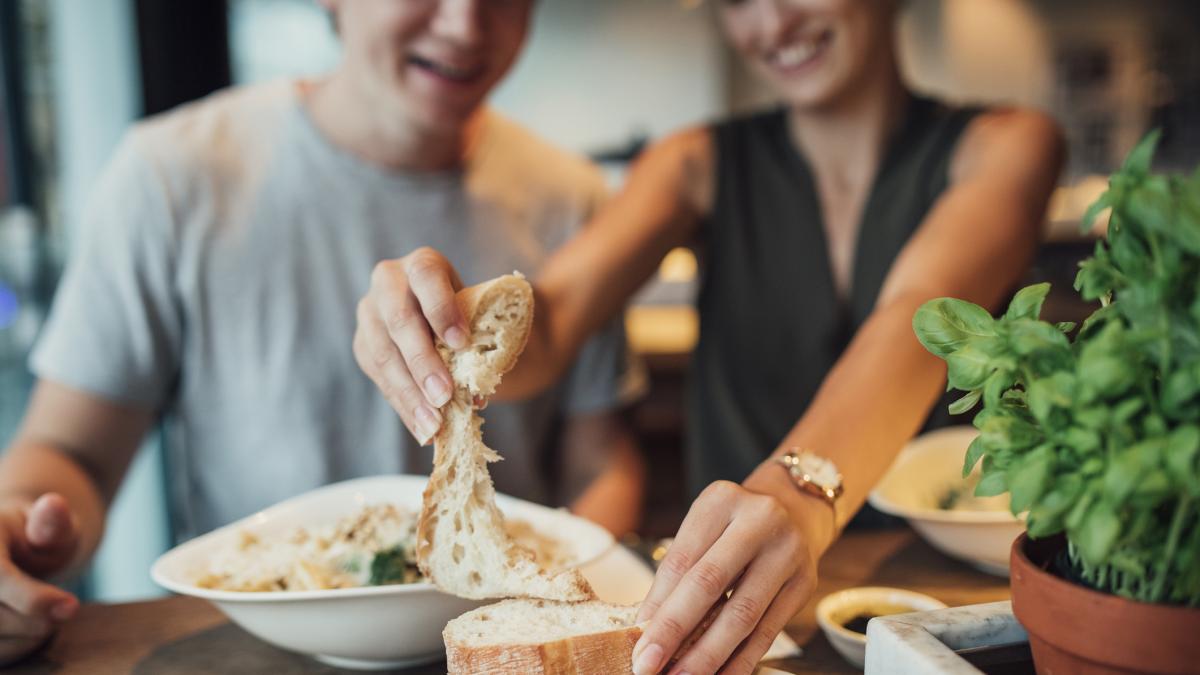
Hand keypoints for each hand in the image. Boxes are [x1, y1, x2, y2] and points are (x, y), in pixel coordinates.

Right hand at [0, 493, 80, 664]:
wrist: (13, 551)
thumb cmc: (35, 537)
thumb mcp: (49, 523)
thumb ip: (51, 522)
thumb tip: (54, 505)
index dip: (33, 599)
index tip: (71, 607)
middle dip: (36, 618)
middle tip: (64, 608)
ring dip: (29, 635)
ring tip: (46, 613)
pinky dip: (19, 647)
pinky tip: (31, 628)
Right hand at [353, 248, 469, 443]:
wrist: (449, 320)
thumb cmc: (475, 316)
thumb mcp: (485, 317)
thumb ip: (485, 340)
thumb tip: (477, 392)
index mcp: (423, 264)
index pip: (427, 277)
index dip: (442, 308)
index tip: (462, 342)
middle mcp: (389, 282)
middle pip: (400, 320)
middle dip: (423, 362)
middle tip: (444, 396)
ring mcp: (370, 314)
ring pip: (383, 354)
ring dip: (410, 393)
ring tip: (433, 424)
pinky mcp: (363, 345)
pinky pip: (379, 378)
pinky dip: (404, 406)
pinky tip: (422, 428)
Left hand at [631, 479, 830, 674]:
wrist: (795, 510)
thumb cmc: (734, 524)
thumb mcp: (703, 529)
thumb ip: (678, 572)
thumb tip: (648, 627)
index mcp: (721, 501)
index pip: (682, 559)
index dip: (657, 605)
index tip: (637, 641)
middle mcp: (759, 520)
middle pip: (709, 583)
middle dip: (675, 631)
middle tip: (648, 664)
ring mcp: (787, 552)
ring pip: (742, 615)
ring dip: (707, 655)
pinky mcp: (804, 584)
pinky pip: (768, 631)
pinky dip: (741, 660)